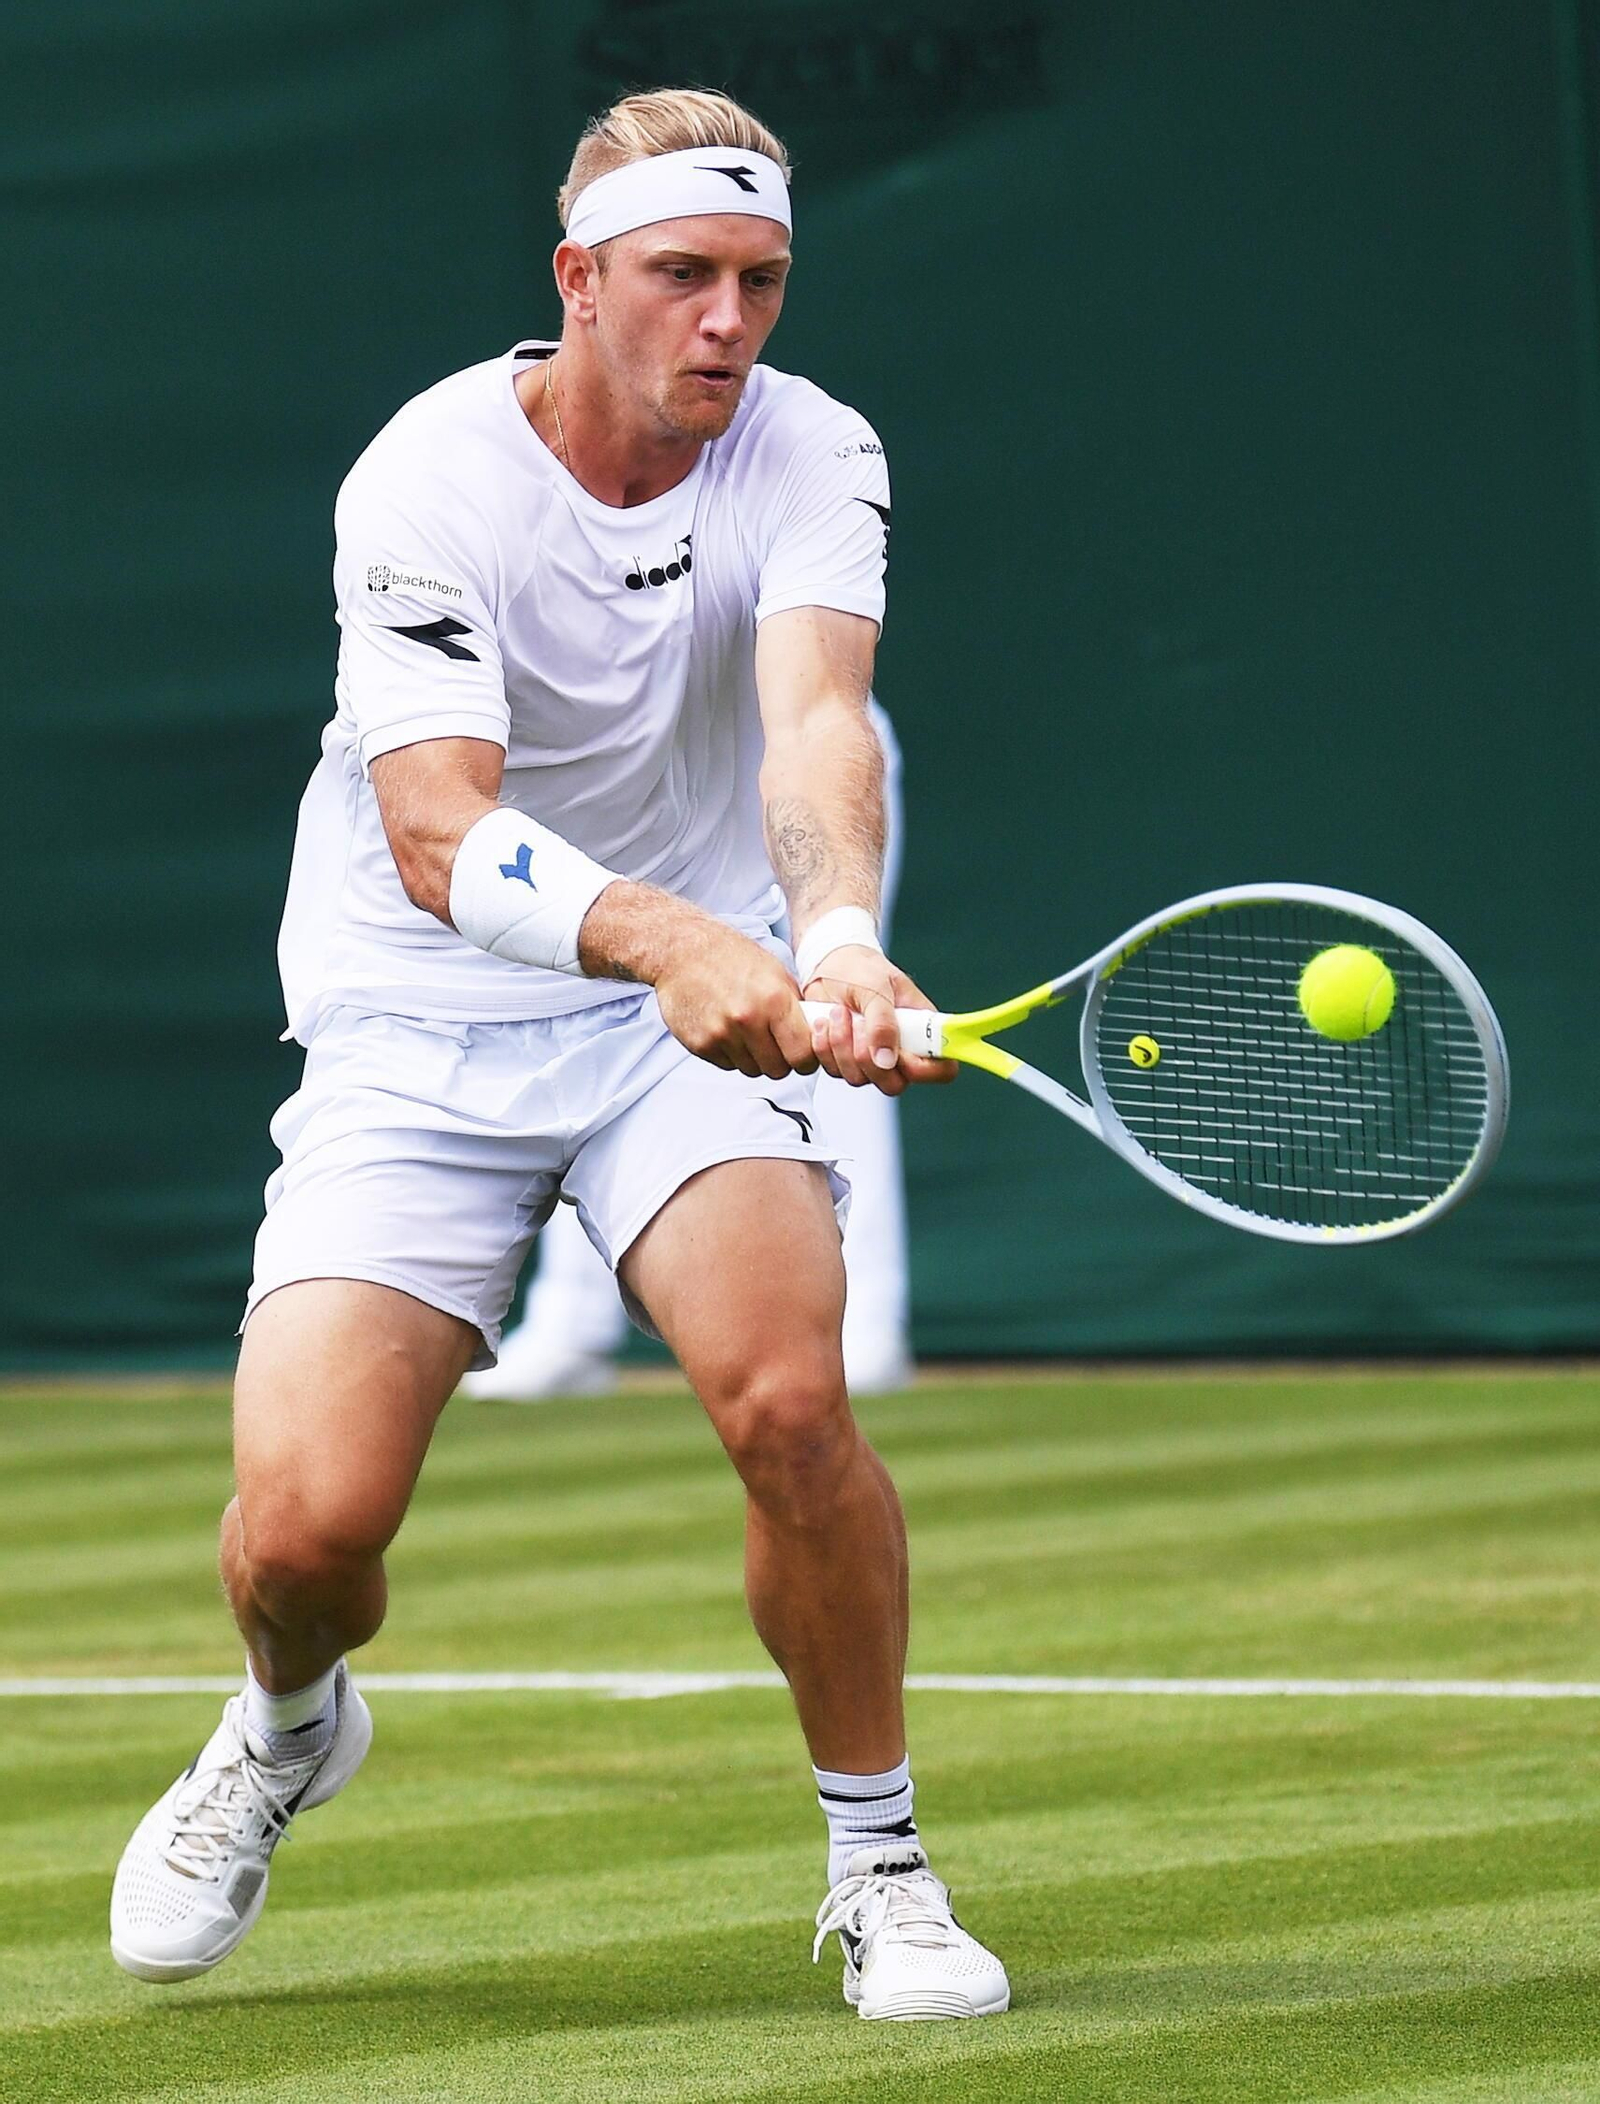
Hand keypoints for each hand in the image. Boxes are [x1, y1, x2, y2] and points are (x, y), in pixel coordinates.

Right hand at [654, 919, 818, 1079]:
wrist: (680, 950)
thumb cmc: (729, 956)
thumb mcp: (774, 972)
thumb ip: (795, 1008)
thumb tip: (815, 1037)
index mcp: (773, 999)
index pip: (804, 1054)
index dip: (807, 1058)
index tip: (803, 1053)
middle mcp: (748, 1019)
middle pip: (778, 1069)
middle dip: (780, 1060)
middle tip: (774, 1043)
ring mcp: (721, 1034)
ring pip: (752, 1070)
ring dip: (754, 1058)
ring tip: (747, 1031)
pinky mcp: (700, 1044)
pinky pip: (727, 1065)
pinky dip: (731, 1054)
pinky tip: (726, 1029)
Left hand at [803, 945, 957, 1095]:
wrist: (830, 964)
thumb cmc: (863, 970)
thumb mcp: (877, 989)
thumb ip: (883, 1024)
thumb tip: (886, 1060)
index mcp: (921, 1031)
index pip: (942, 1068)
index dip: (925, 1070)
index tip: (900, 1053)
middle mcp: (899, 1051)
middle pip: (894, 1084)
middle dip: (869, 1059)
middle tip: (858, 1023)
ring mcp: (871, 1058)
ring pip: (859, 1078)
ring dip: (842, 1046)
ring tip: (839, 1011)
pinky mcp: (843, 1059)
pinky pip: (834, 1070)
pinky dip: (824, 1047)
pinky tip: (825, 1022)